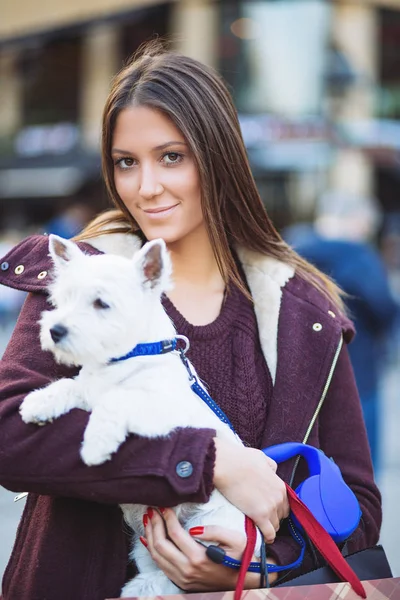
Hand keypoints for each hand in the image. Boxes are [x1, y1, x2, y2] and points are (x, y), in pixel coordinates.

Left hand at [142, 508, 277, 590]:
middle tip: (152, 509)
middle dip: (154, 524)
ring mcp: (183, 578)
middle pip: (161, 545)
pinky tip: (149, 538)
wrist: (245, 580)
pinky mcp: (182, 582)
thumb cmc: (242, 557)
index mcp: (199, 558)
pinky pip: (160, 566)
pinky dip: (152, 551)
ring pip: (157, 557)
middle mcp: (187, 570)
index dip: (167, 517)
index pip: (174, 534)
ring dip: (150, 536)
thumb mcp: (236, 540)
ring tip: (148, 519)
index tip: (164, 505)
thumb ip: (216, 531)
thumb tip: (194, 528)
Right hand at [213, 438, 289, 542]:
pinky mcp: (260, 516)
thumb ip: (270, 465)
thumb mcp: (261, 457)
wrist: (228, 466)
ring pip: (276, 525)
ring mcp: (270, 507)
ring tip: (261, 528)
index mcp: (280, 485)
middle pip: (282, 515)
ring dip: (269, 527)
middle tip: (263, 518)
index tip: (269, 510)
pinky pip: (269, 533)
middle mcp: (279, 497)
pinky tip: (263, 539)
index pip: (285, 503)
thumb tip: (272, 470)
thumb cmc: (241, 459)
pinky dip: (267, 537)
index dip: (277, 508)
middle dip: (274, 517)